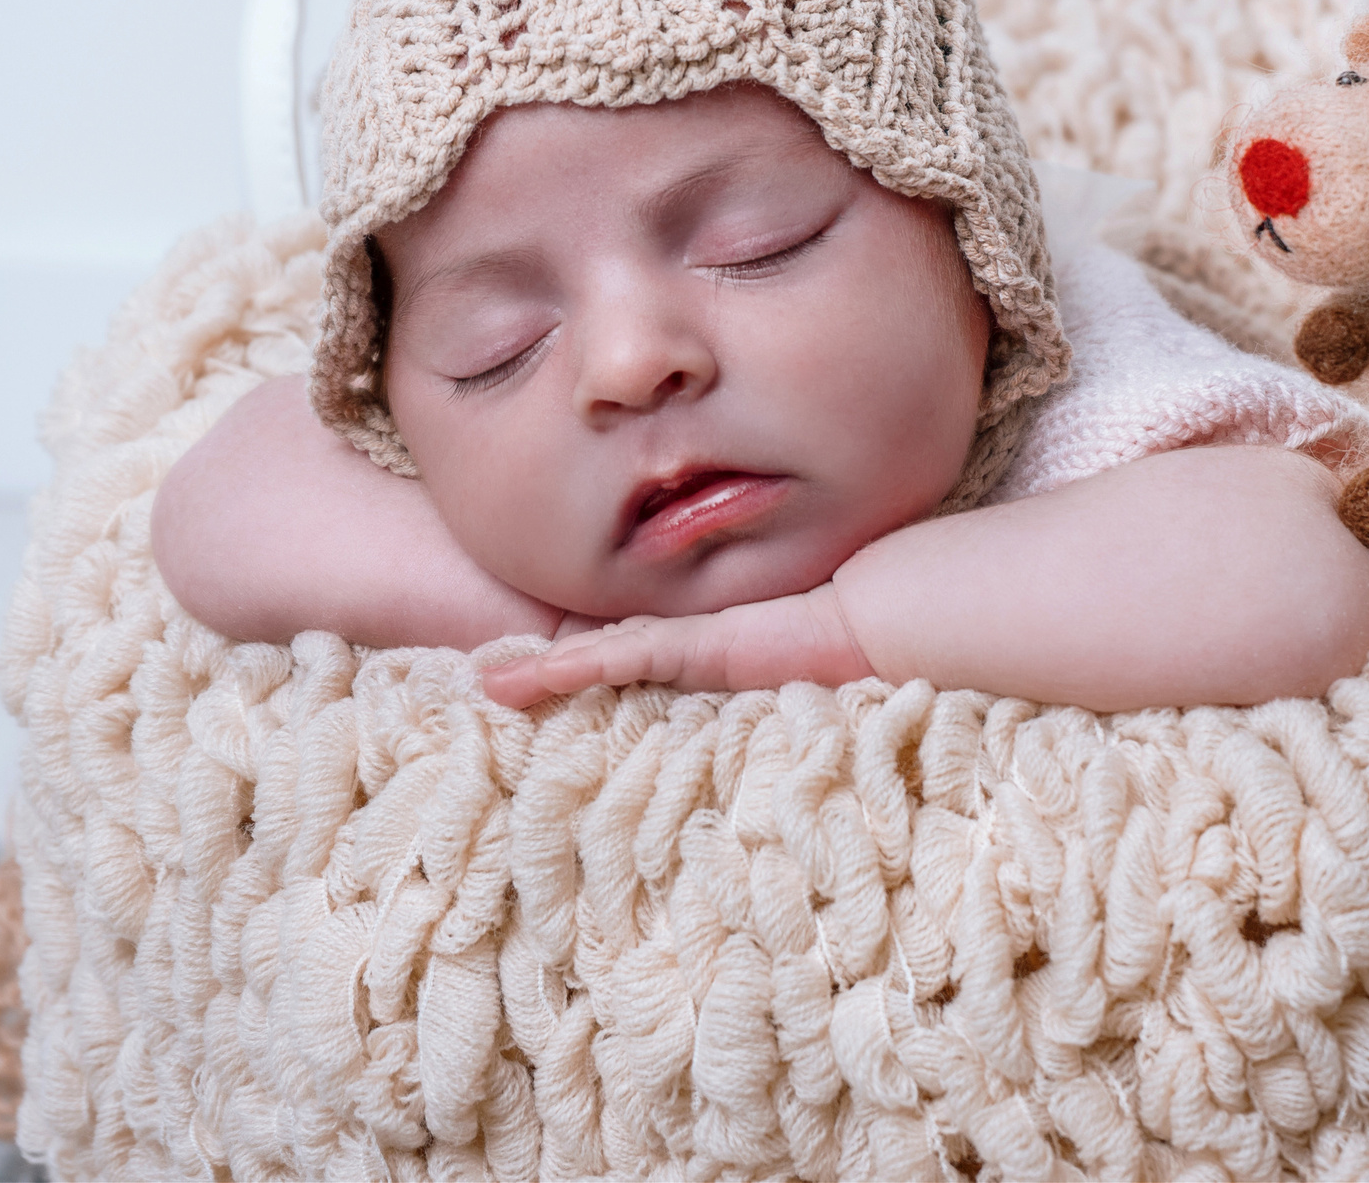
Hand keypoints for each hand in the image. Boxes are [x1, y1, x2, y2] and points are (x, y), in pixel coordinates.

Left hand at [479, 583, 873, 708]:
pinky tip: (526, 677)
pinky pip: (619, 655)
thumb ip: (772, 690)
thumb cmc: (853, 653)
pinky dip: (571, 666)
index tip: (547, 674)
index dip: (592, 659)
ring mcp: (690, 637)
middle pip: (607, 649)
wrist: (880, 622)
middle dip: (551, 663)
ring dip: (543, 669)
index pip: (640, 653)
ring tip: (488, 683)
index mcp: (712, 649)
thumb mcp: (798, 682)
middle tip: (494, 677)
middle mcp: (693, 638)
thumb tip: (778, 746)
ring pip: (600, 652)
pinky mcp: (694, 644)